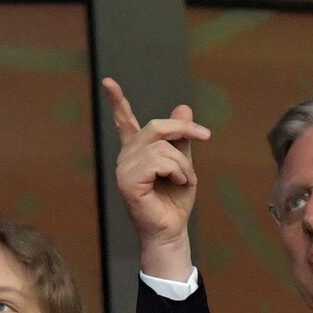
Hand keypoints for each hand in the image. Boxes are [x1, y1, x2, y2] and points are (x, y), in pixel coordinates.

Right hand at [102, 76, 209, 279]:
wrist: (172, 231)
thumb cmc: (175, 202)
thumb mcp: (184, 163)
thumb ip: (182, 138)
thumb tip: (183, 107)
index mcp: (137, 152)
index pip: (125, 122)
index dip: (117, 101)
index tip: (108, 82)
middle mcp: (127, 157)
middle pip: (155, 127)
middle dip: (183, 130)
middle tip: (205, 136)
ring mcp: (124, 169)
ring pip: (162, 147)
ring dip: (183, 164)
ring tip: (185, 180)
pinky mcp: (128, 181)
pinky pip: (159, 162)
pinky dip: (176, 171)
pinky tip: (177, 184)